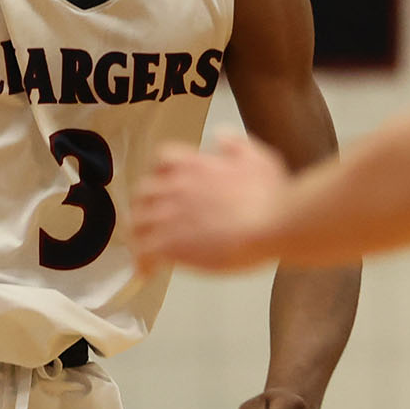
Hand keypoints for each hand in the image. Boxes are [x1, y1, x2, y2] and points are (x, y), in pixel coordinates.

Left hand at [135, 135, 291, 273]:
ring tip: (147, 249)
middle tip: (153, 220)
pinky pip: (144, 252)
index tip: (165, 184)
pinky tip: (149, 271)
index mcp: (194, 165)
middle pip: (143, 192)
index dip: (161, 173)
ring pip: (138, 223)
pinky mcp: (169, 244)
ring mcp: (169, 215)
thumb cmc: (270, 194)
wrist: (271, 224)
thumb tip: (220, 136)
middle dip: (146, 205)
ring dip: (141, 234)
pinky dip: (143, 261)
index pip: (162, 159)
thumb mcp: (258, 158)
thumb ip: (236, 145)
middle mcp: (175, 186)